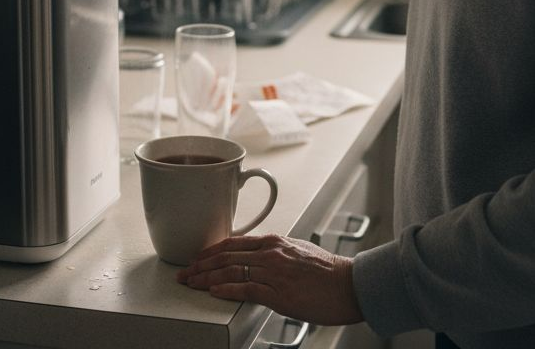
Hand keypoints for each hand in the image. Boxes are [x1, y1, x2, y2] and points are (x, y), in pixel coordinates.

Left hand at [176, 234, 364, 325]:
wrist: (350, 285)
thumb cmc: (329, 273)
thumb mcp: (299, 253)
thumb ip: (277, 254)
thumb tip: (262, 259)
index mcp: (275, 242)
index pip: (232, 243)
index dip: (210, 251)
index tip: (196, 259)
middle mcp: (271, 253)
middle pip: (225, 257)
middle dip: (200, 266)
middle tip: (184, 274)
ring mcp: (273, 272)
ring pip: (230, 272)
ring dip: (205, 278)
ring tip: (190, 284)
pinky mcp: (279, 293)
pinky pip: (245, 289)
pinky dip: (225, 290)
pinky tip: (213, 292)